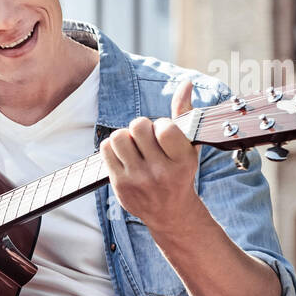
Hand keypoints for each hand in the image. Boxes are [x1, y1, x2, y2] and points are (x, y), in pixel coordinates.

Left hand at [100, 79, 199, 234]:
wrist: (169, 212)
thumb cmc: (179, 172)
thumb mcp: (189, 147)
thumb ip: (185, 114)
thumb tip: (185, 84)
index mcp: (182, 160)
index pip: (165, 127)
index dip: (161, 124)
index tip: (163, 134)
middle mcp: (161, 172)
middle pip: (138, 127)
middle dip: (141, 127)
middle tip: (146, 139)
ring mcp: (138, 179)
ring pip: (118, 136)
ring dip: (125, 136)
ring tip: (133, 146)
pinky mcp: (119, 184)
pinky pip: (105, 150)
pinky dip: (112, 147)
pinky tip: (124, 155)